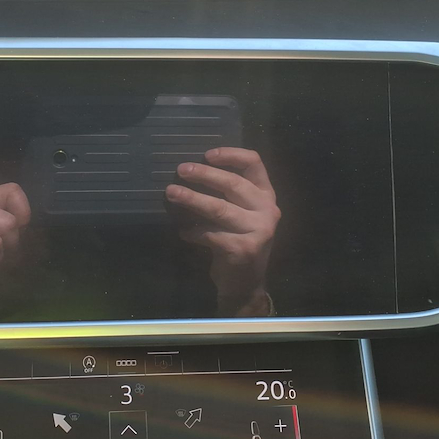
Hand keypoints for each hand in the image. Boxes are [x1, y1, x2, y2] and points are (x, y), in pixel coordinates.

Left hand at [166, 148, 279, 316]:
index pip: (254, 163)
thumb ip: (228, 193)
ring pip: (219, 208)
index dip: (230, 155)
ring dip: (192, 199)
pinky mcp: (244, 249)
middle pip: (233, 183)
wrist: (246, 284)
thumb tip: (192, 171)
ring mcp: (259, 230)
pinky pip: (211, 234)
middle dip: (204, 174)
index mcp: (266, 195)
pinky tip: (183, 233)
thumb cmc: (238, 241)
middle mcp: (267, 209)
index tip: (207, 155)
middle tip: (181, 170)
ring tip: (171, 193)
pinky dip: (194, 232)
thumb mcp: (241, 213)